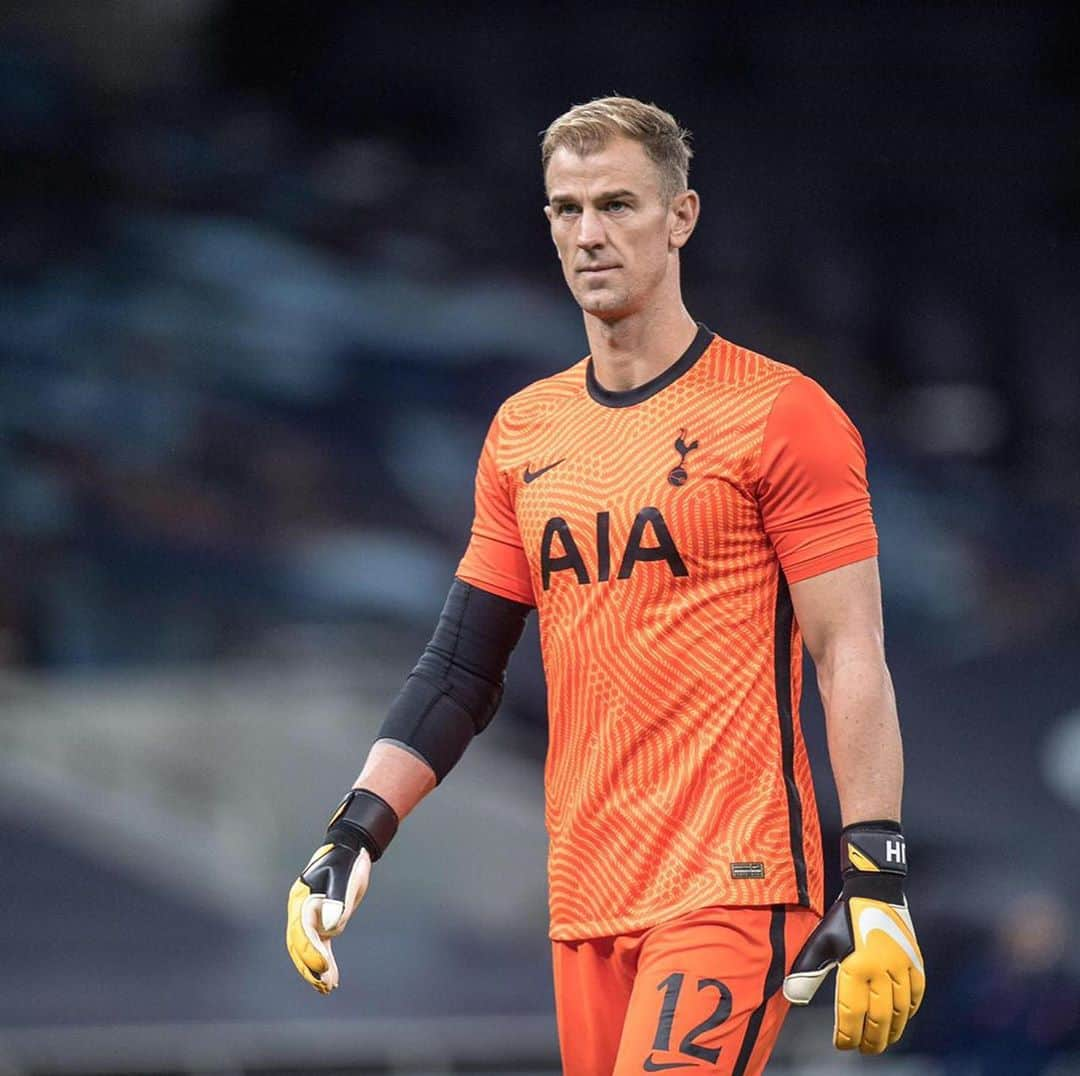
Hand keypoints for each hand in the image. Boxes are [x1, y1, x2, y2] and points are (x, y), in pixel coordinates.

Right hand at [286, 840, 370, 993]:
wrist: (350, 848)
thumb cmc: (347, 861)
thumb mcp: (344, 877)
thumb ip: (337, 900)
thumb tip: (330, 927)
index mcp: (302, 899)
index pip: (302, 931)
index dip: (311, 951)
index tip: (323, 967)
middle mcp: (301, 910)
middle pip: (299, 945)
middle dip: (309, 966)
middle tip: (324, 984)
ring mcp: (310, 917)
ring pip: (307, 950)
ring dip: (315, 970)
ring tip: (327, 988)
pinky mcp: (322, 922)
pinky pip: (319, 947)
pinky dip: (323, 962)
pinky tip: (331, 980)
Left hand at [783, 823, 924, 1052]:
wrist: (875, 890)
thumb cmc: (843, 916)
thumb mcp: (821, 941)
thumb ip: (808, 971)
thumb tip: (791, 997)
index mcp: (856, 966)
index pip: (853, 1013)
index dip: (847, 1034)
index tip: (842, 1045)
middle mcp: (882, 971)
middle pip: (879, 1018)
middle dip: (870, 1039)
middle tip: (863, 1049)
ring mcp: (902, 968)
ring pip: (900, 1012)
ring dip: (891, 1031)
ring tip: (881, 1042)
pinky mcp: (915, 962)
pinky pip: (916, 996)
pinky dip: (909, 1012)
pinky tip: (901, 1019)